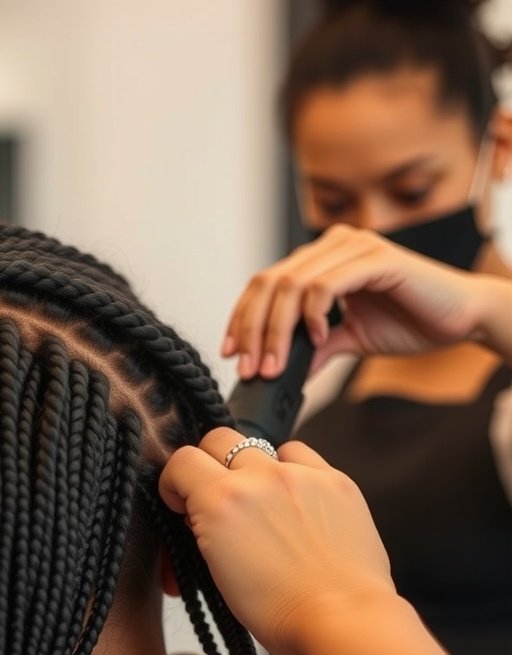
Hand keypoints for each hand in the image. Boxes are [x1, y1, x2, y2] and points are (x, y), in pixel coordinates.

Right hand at [159, 427, 392, 654]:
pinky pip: (302, 456)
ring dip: (253, 468)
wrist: (343, 620)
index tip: (182, 500)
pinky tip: (296, 501)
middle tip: (217, 495)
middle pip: (218, 439)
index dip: (175, 482)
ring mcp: (300, 475)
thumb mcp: (219, 576)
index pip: (182, 461)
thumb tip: (200, 513)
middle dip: (210, 465)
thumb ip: (206, 531)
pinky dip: (293, 471)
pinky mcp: (335, 480)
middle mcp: (261, 477)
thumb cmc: (283, 612)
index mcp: (222, 502)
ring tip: (263, 502)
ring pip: (262, 446)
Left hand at [222, 225, 489, 378]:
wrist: (461, 318)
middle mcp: (333, 246)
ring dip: (277, 330)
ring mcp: (354, 248)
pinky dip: (314, 314)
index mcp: (322, 260)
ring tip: (275, 365)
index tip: (231, 353)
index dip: (242, 317)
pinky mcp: (377, 259)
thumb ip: (316, 349)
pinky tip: (317, 339)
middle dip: (253, 329)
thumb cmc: (411, 321)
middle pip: (270, 282)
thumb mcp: (351, 340)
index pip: (266, 283)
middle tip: (250, 368)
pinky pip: (328, 284)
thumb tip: (285, 371)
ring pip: (293, 283)